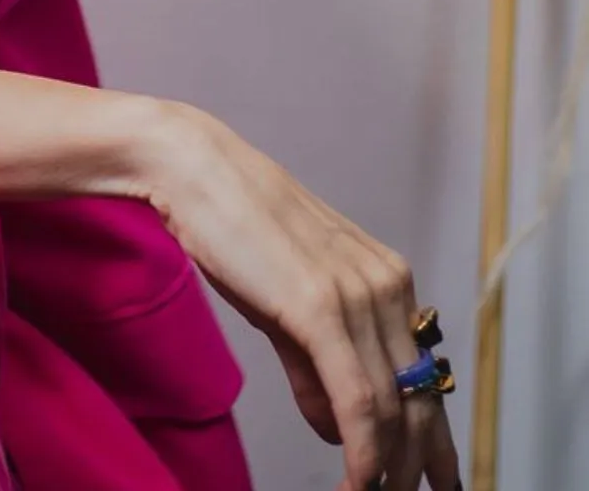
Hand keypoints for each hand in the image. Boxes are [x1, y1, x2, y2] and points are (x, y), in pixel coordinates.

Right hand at [144, 105, 461, 490]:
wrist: (195, 171)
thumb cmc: (234, 229)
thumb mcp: (285, 304)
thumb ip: (314, 366)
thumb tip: (338, 428)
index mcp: (387, 279)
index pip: (424, 377)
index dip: (433, 441)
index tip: (434, 480)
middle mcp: (388, 286)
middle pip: (420, 400)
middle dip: (418, 466)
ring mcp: (358, 296)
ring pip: (393, 409)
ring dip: (388, 470)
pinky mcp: (322, 308)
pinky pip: (359, 401)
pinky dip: (364, 454)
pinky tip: (359, 483)